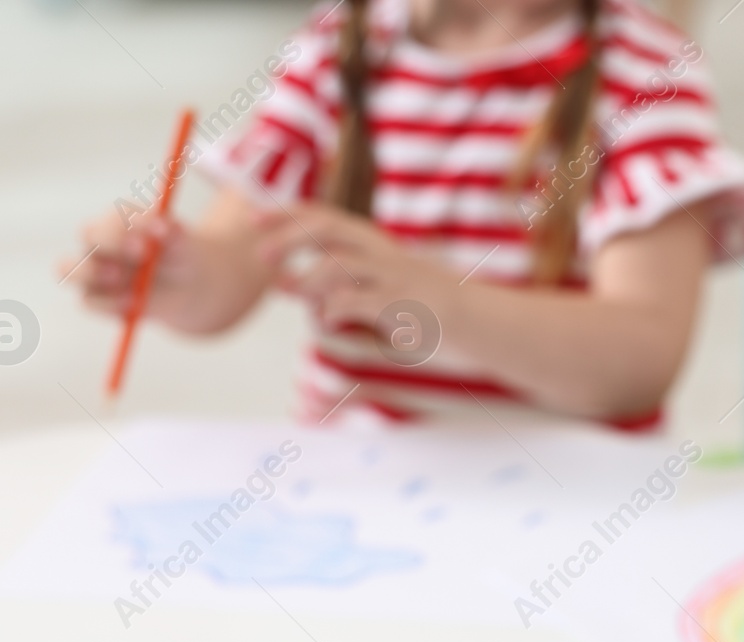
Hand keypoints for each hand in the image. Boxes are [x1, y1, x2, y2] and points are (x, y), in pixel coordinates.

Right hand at [58, 210, 228, 332]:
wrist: (185, 288)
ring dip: (91, 271)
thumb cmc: (180, 257)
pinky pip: (88, 301)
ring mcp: (90, 269)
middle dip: (113, 241)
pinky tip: (132, 304)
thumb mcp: (184, 247)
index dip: (133, 221)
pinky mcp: (93, 298)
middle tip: (142, 251)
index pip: (115, 215)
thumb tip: (166, 226)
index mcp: (118, 219)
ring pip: (69, 268)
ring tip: (119, 276)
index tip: (159, 229)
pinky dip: (107, 304)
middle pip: (88, 234)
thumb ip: (175, 235)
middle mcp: (97, 241)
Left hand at [253, 205, 459, 333]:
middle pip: (329, 230)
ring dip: (307, 276)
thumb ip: (351, 292)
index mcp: (380, 247)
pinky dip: (332, 308)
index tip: (255, 218)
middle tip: (261, 252)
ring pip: (339, 263)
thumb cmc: (437, 313)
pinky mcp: (404, 306)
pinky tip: (325, 319)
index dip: (290, 214)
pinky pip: (357, 300)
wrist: (488, 325)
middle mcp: (385, 255)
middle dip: (290, 236)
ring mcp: (395, 279)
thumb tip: (310, 302)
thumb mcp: (390, 294)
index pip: (328, 218)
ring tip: (289, 290)